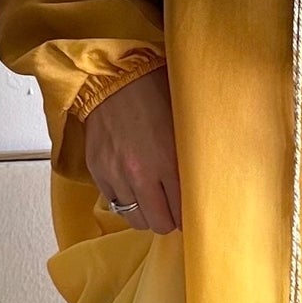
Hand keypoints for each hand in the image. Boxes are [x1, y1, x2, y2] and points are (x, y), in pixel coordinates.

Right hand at [81, 64, 181, 234]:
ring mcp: (116, 175)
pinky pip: (114, 204)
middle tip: (172, 208)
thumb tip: (203, 182)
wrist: (112, 79)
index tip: (191, 211)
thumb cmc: (153, 94)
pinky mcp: (98, 173)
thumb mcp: (183, 124)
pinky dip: (125, 201)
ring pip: (135, 219)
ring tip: (152, 200)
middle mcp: (141, 174)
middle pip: (159, 223)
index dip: (188, 215)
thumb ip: (191, 157)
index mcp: (168, 162)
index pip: (183, 211)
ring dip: (146, 213)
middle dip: (168, 219)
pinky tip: (132, 188)